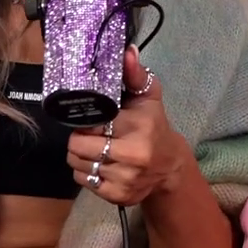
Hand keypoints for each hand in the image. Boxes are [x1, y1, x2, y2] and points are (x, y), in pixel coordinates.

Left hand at [65, 46, 187, 206]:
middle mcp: (132, 156)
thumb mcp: (149, 97)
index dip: (85, 119)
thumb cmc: (154, 126)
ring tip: (94, 147)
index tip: (92, 117)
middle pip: (77, 146)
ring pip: (77, 164)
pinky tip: (100, 163)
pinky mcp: (118, 196)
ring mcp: (124, 179)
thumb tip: (127, 51)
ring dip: (80, 155)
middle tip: (91, 133)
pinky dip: (86, 172)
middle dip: (79, 138)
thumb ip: (135, 74)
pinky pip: (84, 181)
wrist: (169, 167)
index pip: (91, 123)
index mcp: (138, 128)